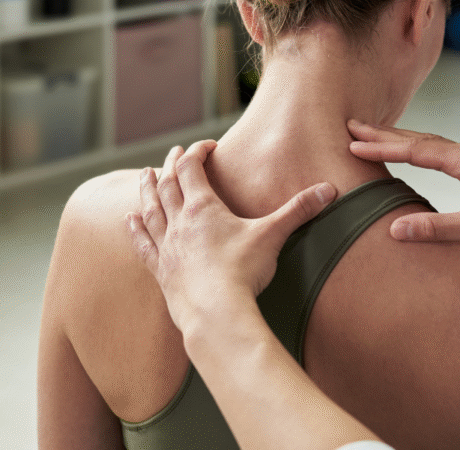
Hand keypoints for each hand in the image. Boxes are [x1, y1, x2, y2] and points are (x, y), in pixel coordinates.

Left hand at [126, 140, 337, 333]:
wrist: (216, 314)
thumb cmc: (244, 272)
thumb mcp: (274, 235)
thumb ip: (299, 210)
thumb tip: (330, 189)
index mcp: (202, 207)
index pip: (192, 168)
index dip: (197, 152)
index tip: (207, 146)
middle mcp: (179, 222)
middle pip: (167, 184)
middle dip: (170, 165)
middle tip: (172, 153)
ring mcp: (167, 246)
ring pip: (151, 209)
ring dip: (147, 189)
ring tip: (144, 176)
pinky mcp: (161, 270)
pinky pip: (143, 244)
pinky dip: (135, 229)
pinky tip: (129, 220)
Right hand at [348, 120, 459, 256]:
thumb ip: (434, 229)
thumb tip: (394, 229)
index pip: (416, 150)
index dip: (382, 148)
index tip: (353, 145)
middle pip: (421, 138)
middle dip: (385, 133)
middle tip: (353, 126)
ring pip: (432, 143)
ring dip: (402, 139)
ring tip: (374, 135)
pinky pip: (444, 151)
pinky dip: (421, 148)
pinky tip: (415, 152)